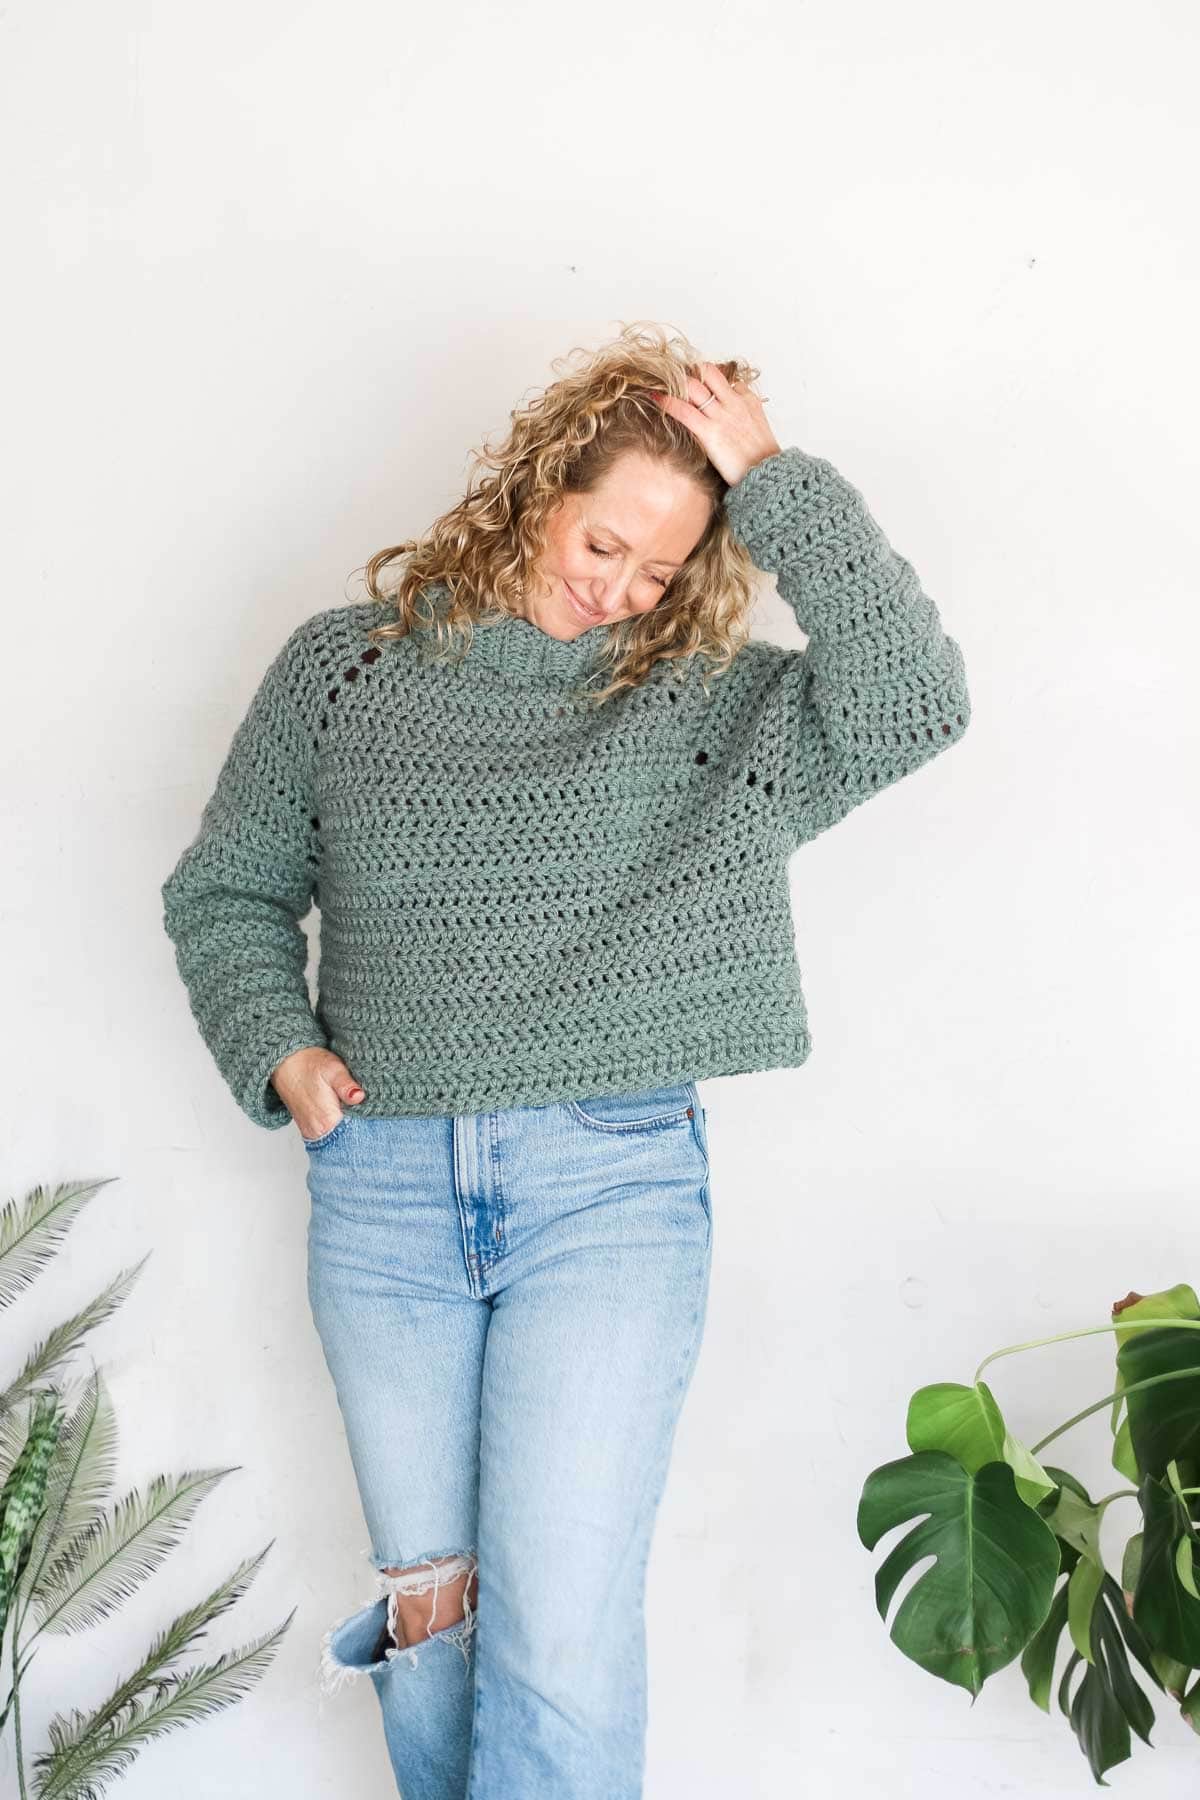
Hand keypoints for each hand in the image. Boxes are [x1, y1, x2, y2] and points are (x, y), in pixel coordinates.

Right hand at [271, 1046, 365, 1140]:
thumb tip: (359, 1096)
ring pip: (340, 1137)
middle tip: (370, 1110)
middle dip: (363, 1128)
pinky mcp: (310, 1129)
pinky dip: (340, 1127)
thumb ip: (346, 1085)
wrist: (286, 1063)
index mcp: (327, 1121)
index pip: (357, 1134)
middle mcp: (318, 1132)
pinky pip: (330, 1135)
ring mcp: (312, 1133)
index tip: (377, 1113)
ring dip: (351, 1127)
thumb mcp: (332, 1069)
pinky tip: (345, 1113)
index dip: (370, 1124)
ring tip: (357, 1110)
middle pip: (349, 1139)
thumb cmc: (309, 1064)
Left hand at [650, 362, 781, 486]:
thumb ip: (746, 416)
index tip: (699, 385)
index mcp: (748, 401)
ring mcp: (721, 416)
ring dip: (676, 383)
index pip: (728, 380)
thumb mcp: (760, 429)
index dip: (711, 381)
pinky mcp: (710, 432)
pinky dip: (668, 402)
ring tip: (660, 383)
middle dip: (691, 372)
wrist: (768, 474)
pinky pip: (684, 411)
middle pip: (709, 373)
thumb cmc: (763, 460)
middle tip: (676, 378)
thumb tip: (733, 415)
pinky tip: (656, 398)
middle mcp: (734, 403)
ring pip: (694, 386)